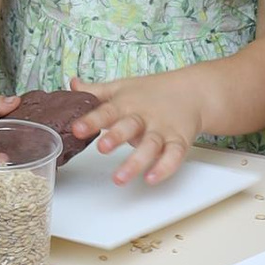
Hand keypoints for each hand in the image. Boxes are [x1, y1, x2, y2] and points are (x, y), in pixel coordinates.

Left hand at [78, 70, 204, 188]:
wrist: (192, 92)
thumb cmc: (152, 92)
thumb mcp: (122, 87)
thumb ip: (97, 91)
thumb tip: (73, 85)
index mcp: (126, 104)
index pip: (106, 111)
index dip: (91, 120)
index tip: (77, 129)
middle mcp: (144, 118)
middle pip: (129, 127)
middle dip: (116, 137)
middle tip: (101, 148)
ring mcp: (162, 130)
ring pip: (149, 146)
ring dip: (135, 162)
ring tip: (119, 178)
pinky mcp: (178, 142)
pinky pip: (173, 156)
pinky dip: (164, 168)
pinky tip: (152, 178)